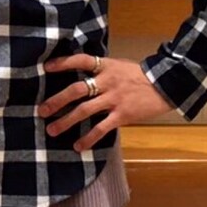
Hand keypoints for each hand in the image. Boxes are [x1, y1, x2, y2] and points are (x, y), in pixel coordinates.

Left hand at [39, 53, 172, 151]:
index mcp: (105, 66)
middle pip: (77, 89)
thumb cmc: (137, 76)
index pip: (81, 60)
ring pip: (85, 110)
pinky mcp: (122, 115)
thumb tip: (77, 77)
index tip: (46, 68)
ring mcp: (114, 99)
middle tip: (41, 110)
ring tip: (52, 130)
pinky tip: (77, 146)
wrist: (165, 86)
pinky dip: (89, 138)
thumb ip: (99, 71)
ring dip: (66, 121)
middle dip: (57, 100)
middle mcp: (107, 81)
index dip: (63, 63)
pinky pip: (102, 128)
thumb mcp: (118, 66)